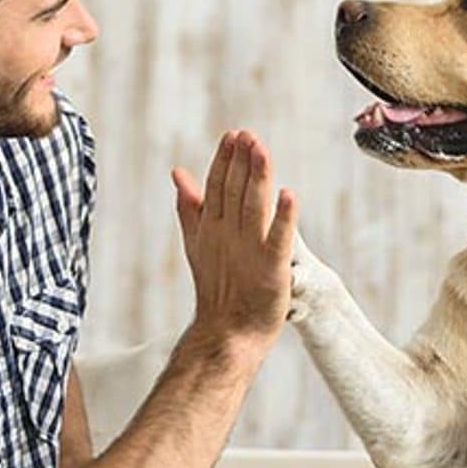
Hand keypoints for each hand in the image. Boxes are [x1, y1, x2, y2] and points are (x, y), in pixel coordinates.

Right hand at [171, 130, 296, 357]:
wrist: (226, 333)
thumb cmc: (218, 289)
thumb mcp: (198, 243)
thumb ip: (190, 208)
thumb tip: (178, 173)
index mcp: (213, 227)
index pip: (218, 186)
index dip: (226, 160)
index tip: (234, 135)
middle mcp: (229, 235)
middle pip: (234, 191)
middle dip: (241, 162)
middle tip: (248, 135)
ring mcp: (249, 251)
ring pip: (253, 207)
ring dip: (258, 178)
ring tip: (262, 151)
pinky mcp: (271, 268)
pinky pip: (278, 239)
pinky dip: (283, 218)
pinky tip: (288, 195)